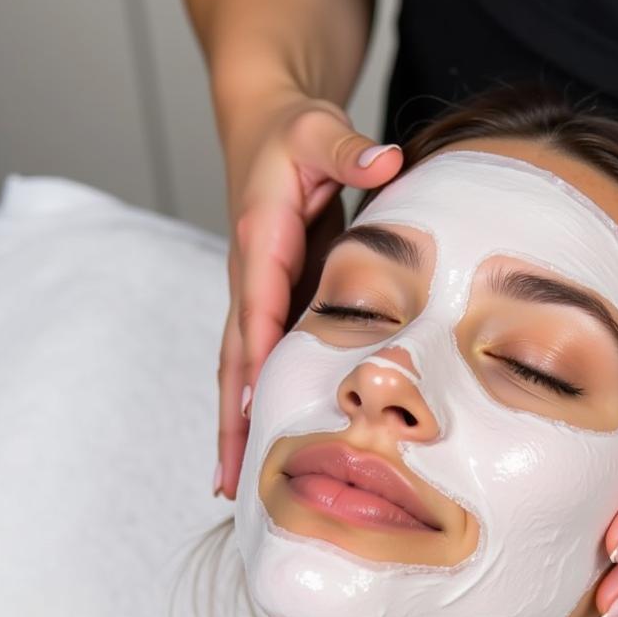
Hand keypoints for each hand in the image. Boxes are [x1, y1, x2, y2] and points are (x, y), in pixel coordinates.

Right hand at [215, 87, 402, 499]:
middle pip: (234, 360)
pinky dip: (251, 407)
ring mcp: (255, 297)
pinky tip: (255, 446)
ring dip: (234, 429)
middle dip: (231, 422)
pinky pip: (256, 363)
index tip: (259, 412)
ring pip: (239, 372)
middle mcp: (249, 279)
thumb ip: (349, 148)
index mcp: (261, 242)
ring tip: (233, 488)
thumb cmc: (292, 133)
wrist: (264, 130)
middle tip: (231, 482)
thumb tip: (387, 158)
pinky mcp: (269, 306)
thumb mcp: (319, 129)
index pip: (258, 309)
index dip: (259, 360)